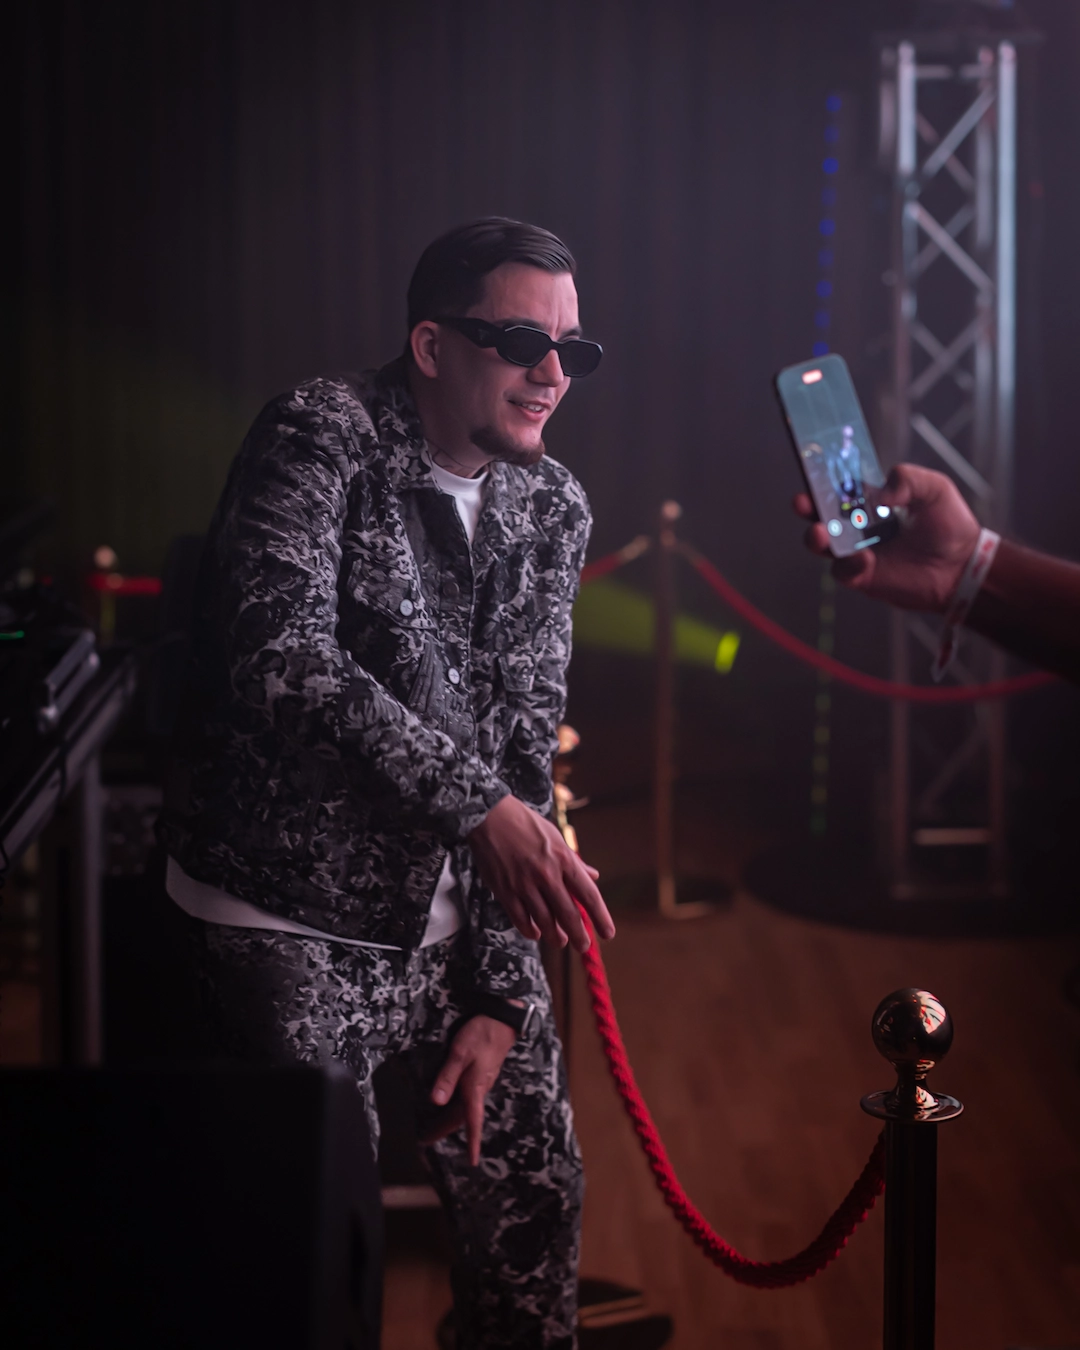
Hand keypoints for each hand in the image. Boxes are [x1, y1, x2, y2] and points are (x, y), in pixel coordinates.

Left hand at [419, 1014, 517, 1165]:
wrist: (503, 1020)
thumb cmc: (481, 1035)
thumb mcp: (460, 1053)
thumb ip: (447, 1077)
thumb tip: (435, 1102)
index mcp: (475, 1088)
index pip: (473, 1122)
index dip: (472, 1142)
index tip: (472, 1162)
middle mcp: (479, 1089)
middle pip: (463, 1117)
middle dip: (445, 1129)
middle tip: (426, 1140)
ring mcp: (481, 1081)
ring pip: (464, 1107)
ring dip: (449, 1118)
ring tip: (433, 1126)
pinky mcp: (480, 1073)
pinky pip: (467, 1097)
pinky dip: (455, 1106)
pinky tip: (447, 1102)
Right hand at [468, 794, 614, 951]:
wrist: (490, 817)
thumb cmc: (526, 825)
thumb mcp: (556, 837)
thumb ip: (574, 861)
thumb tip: (593, 876)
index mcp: (564, 860)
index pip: (588, 895)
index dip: (601, 917)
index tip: (608, 933)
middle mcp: (547, 875)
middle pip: (568, 914)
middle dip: (579, 935)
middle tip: (583, 946)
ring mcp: (525, 885)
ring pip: (544, 921)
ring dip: (555, 936)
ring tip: (560, 941)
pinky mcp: (505, 891)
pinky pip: (520, 919)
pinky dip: (530, 930)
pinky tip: (536, 934)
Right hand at [794, 463, 980, 612]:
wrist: (963, 566)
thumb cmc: (950, 524)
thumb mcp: (934, 488)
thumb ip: (907, 479)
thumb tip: (880, 494)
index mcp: (871, 500)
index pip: (840, 486)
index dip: (823, 480)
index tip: (812, 472)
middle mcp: (859, 524)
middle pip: (821, 514)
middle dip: (807, 507)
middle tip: (802, 502)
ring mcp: (858, 551)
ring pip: (822, 544)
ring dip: (816, 537)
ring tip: (820, 533)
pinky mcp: (862, 576)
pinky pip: (843, 571)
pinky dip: (848, 564)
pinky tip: (866, 559)